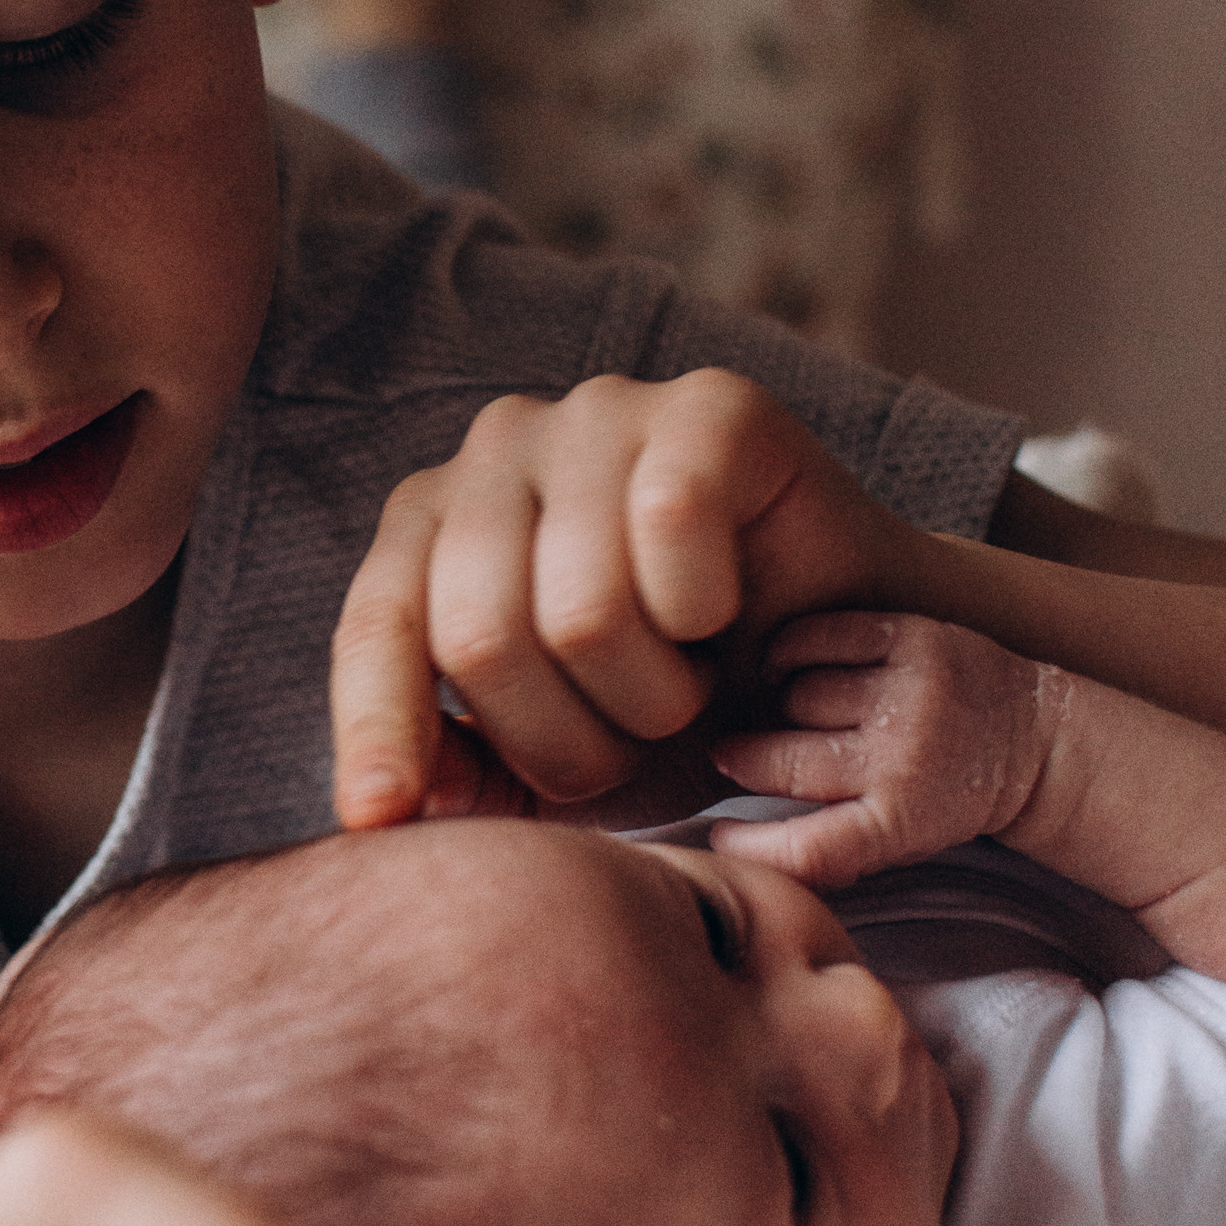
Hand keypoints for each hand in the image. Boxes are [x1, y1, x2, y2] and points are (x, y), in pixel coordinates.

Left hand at [330, 370, 909, 827]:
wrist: (848, 669)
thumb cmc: (684, 704)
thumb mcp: (561, 764)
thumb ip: (468, 779)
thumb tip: (381, 804)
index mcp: (433, 525)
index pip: (380, 626)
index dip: (376, 728)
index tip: (378, 821)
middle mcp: (496, 449)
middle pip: (482, 634)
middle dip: (566, 740)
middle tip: (631, 742)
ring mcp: (599, 413)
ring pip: (582, 607)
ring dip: (651, 695)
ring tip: (685, 683)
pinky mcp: (705, 404)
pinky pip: (672, 529)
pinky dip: (706, 612)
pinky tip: (727, 612)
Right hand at [706, 611, 1050, 889]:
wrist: (1036, 743)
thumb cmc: (947, 800)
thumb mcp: (901, 844)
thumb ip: (831, 851)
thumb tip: (741, 852)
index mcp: (900, 822)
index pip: (808, 848)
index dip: (749, 849)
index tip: (718, 838)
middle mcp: (903, 758)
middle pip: (783, 761)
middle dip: (745, 760)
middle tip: (734, 758)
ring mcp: (909, 693)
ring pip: (794, 694)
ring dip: (778, 706)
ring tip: (781, 713)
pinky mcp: (914, 637)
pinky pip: (817, 636)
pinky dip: (790, 651)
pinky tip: (787, 665)